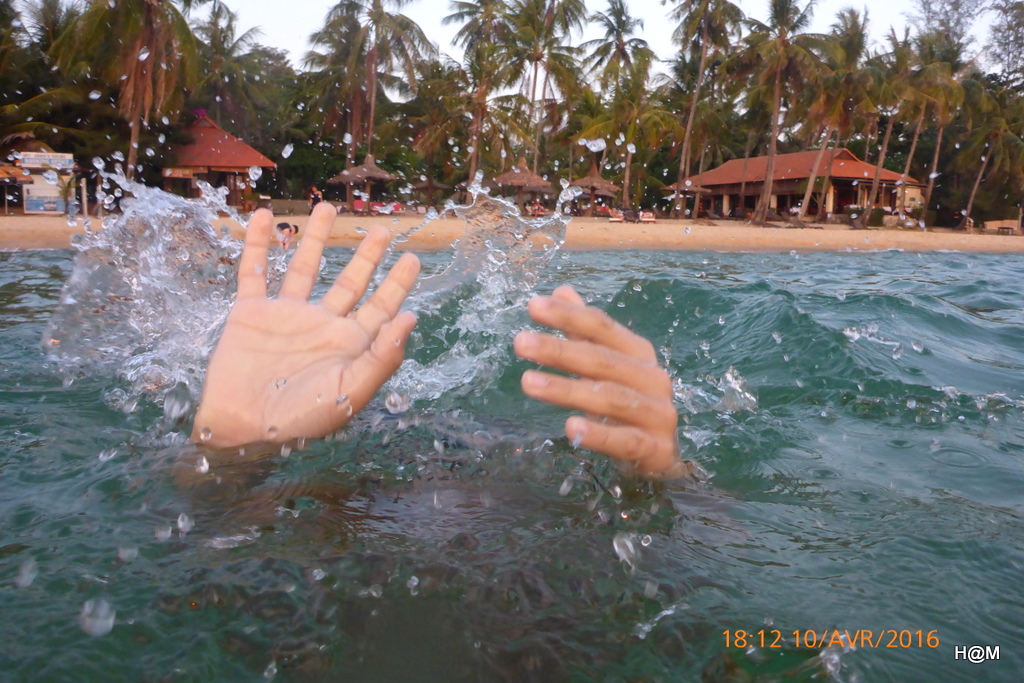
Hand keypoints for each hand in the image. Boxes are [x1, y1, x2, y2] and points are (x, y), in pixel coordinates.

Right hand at [192, 203, 419, 447]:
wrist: (243, 428)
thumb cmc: (301, 418)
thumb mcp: (351, 391)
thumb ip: (382, 357)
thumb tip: (410, 318)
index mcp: (348, 344)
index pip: (380, 308)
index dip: (397, 284)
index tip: (412, 259)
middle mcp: (320, 325)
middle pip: (349, 282)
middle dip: (366, 257)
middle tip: (382, 229)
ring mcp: (285, 316)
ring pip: (304, 268)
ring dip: (316, 239)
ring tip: (328, 207)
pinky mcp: (251, 313)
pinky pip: (254, 272)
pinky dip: (257, 244)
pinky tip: (263, 217)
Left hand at [514, 285, 686, 477]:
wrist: (660, 455)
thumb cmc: (628, 404)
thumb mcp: (607, 366)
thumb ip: (584, 332)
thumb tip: (562, 291)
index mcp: (639, 354)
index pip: (603, 328)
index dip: (570, 315)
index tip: (533, 306)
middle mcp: (652, 379)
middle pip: (603, 360)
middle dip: (560, 350)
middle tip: (520, 342)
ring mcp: (658, 414)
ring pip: (610, 398)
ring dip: (567, 389)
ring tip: (527, 381)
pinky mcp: (656, 449)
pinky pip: (625, 440)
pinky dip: (599, 434)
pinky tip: (570, 427)